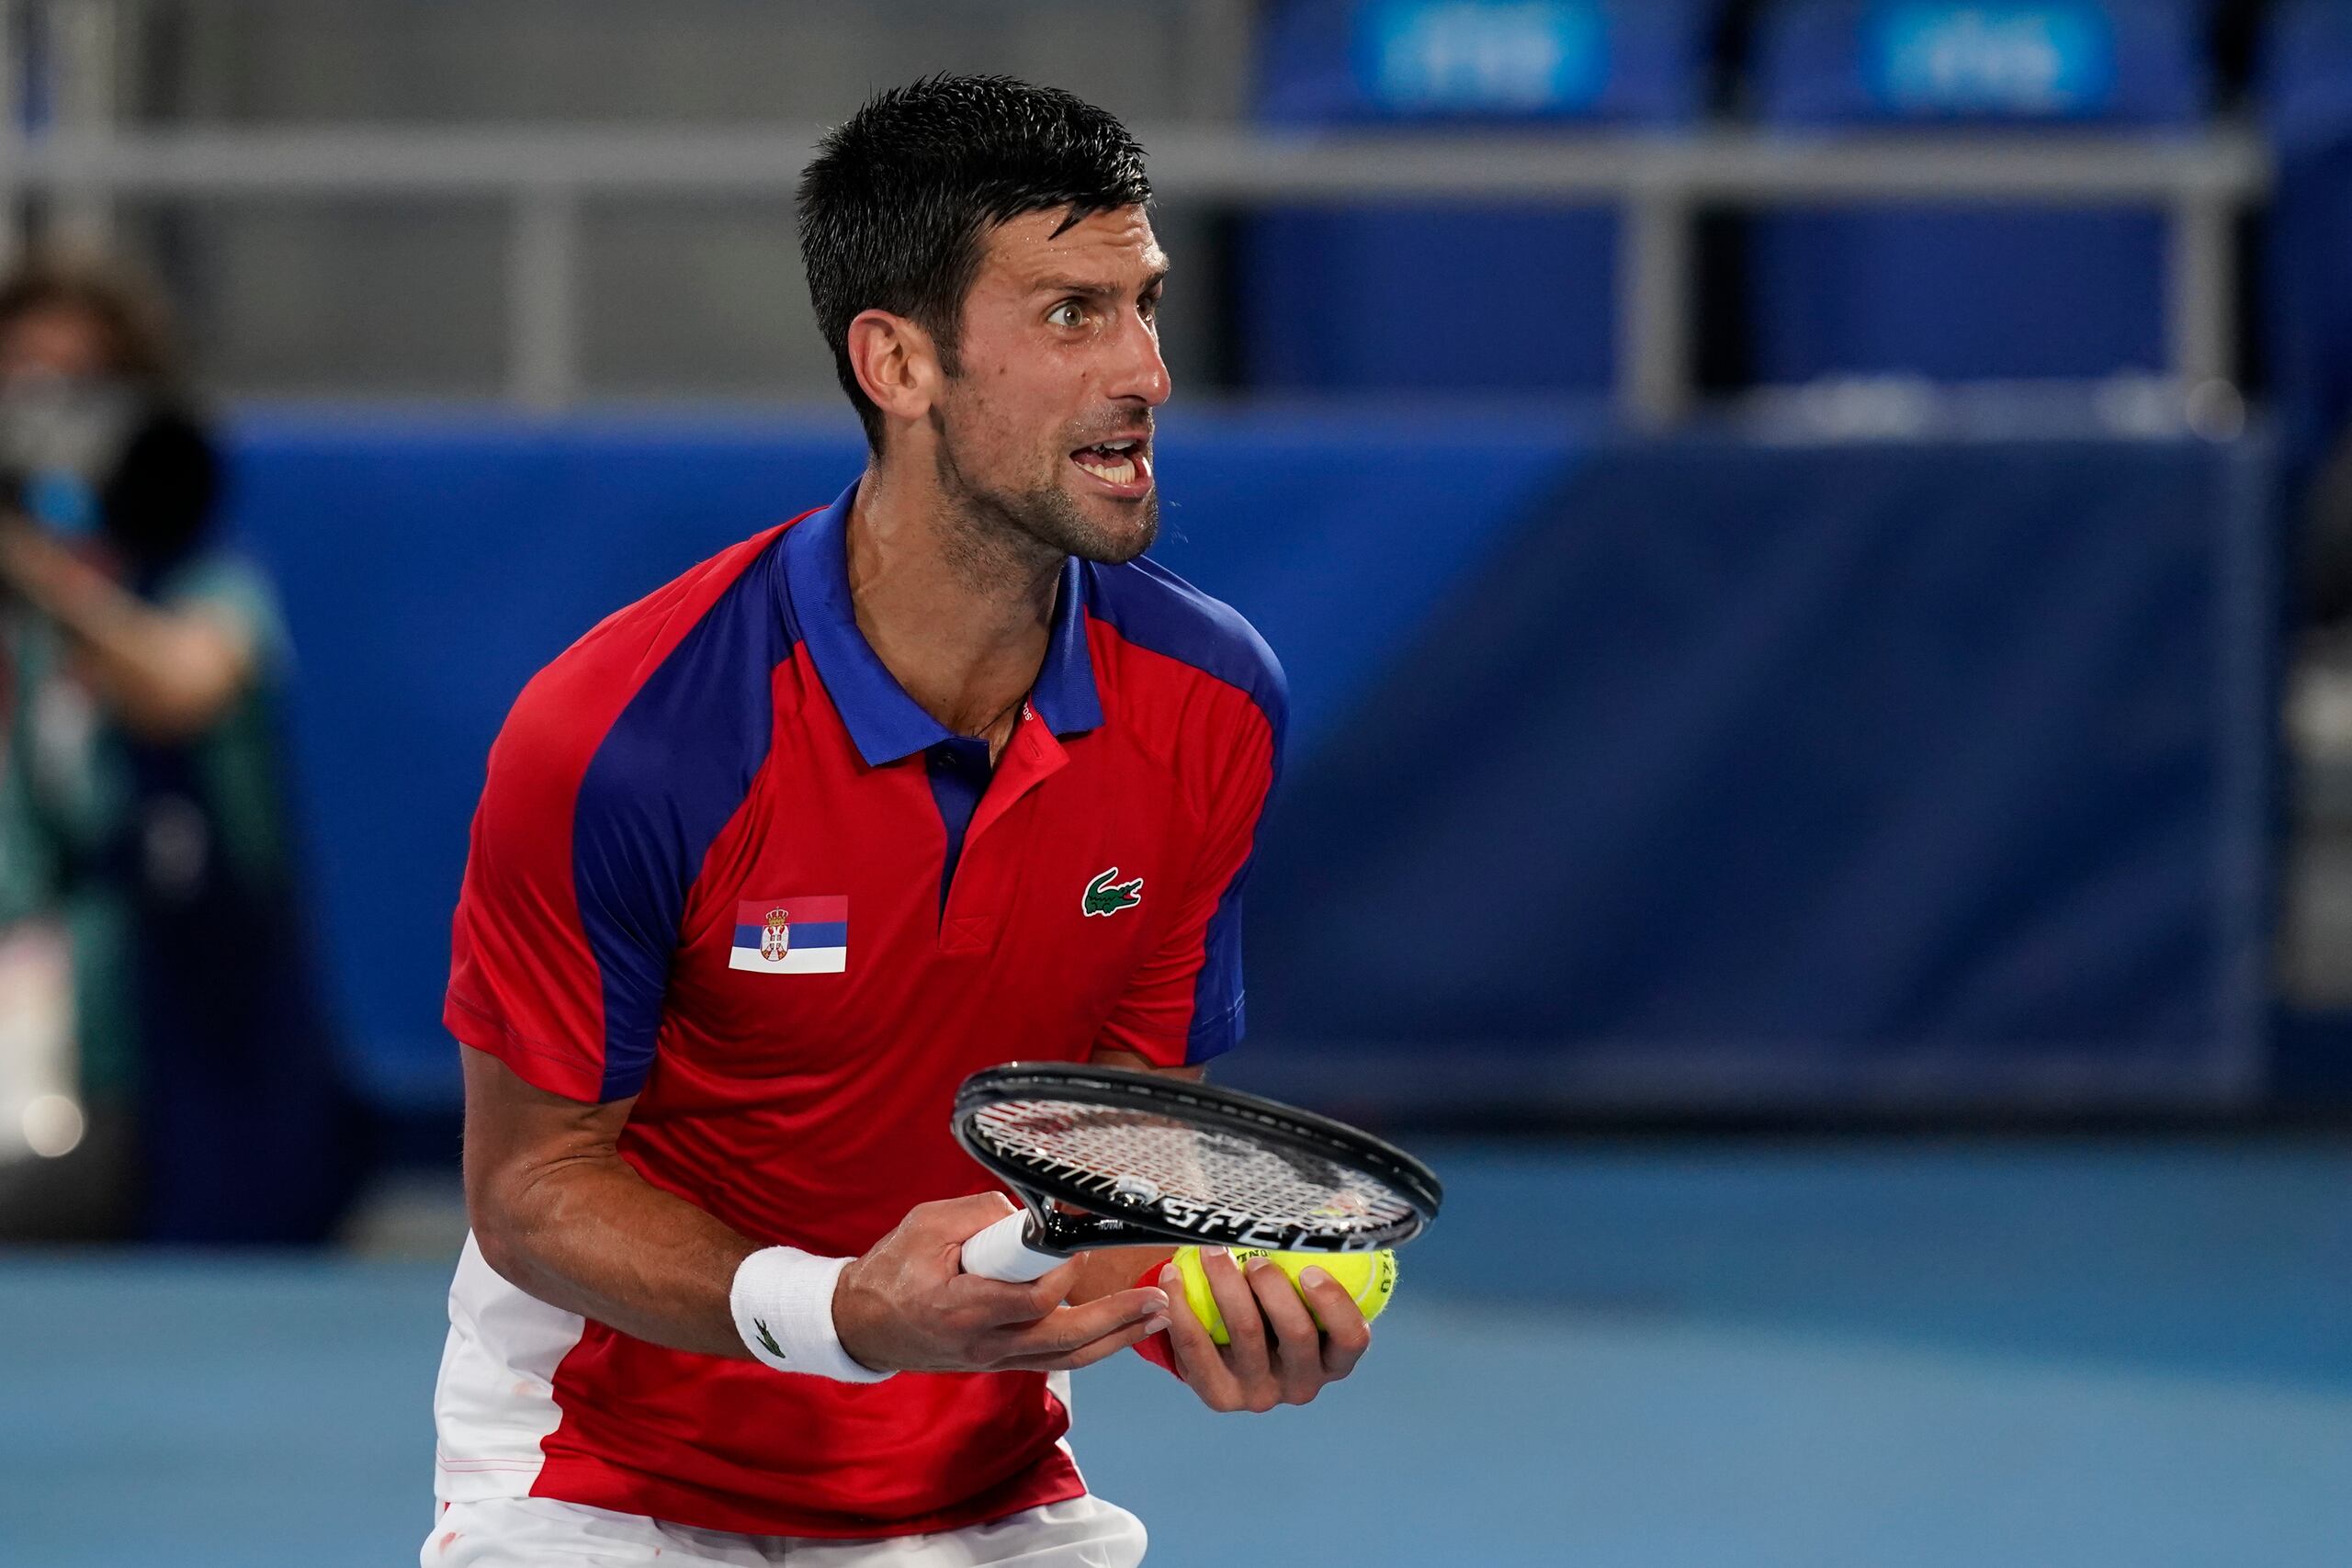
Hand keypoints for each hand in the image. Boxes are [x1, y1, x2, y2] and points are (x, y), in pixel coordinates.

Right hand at [833, 1193, 1170, 1374]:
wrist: (864, 1325)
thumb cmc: (892, 1269)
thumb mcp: (926, 1223)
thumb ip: (982, 1215)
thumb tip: (1030, 1216)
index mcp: (962, 1307)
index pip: (1031, 1300)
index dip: (1063, 1275)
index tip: (1079, 1246)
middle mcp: (984, 1343)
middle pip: (1064, 1341)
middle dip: (1117, 1321)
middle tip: (1159, 1301)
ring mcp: (994, 1359)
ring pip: (1066, 1358)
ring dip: (1117, 1339)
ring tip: (1158, 1317)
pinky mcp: (1000, 1362)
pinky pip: (1054, 1359)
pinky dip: (1092, 1346)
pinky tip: (1121, 1329)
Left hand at [1158, 1246, 1370, 1411]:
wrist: (1227, 1351)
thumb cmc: (1275, 1306)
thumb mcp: (1304, 1287)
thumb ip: (1325, 1246)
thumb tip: (1349, 1197)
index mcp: (1334, 1360)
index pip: (1351, 1338)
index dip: (1334, 1304)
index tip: (1309, 1269)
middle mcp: (1303, 1384)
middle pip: (1297, 1335)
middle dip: (1275, 1290)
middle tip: (1255, 1259)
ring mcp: (1261, 1394)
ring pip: (1246, 1335)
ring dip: (1227, 1287)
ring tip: (1212, 1253)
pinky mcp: (1219, 1396)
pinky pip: (1196, 1348)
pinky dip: (1184, 1308)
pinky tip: (1173, 1276)